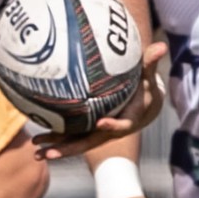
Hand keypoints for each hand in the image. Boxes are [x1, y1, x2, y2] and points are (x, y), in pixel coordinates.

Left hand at [34, 43, 168, 159]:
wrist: (142, 106)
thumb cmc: (144, 87)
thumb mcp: (148, 76)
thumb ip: (150, 63)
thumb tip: (162, 44)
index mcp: (128, 119)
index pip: (123, 125)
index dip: (113, 125)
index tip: (101, 122)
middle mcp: (111, 131)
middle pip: (91, 142)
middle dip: (71, 148)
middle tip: (52, 152)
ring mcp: (98, 134)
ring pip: (77, 144)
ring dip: (57, 149)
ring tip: (36, 152)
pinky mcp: (90, 132)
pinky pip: (72, 137)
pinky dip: (55, 140)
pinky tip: (36, 142)